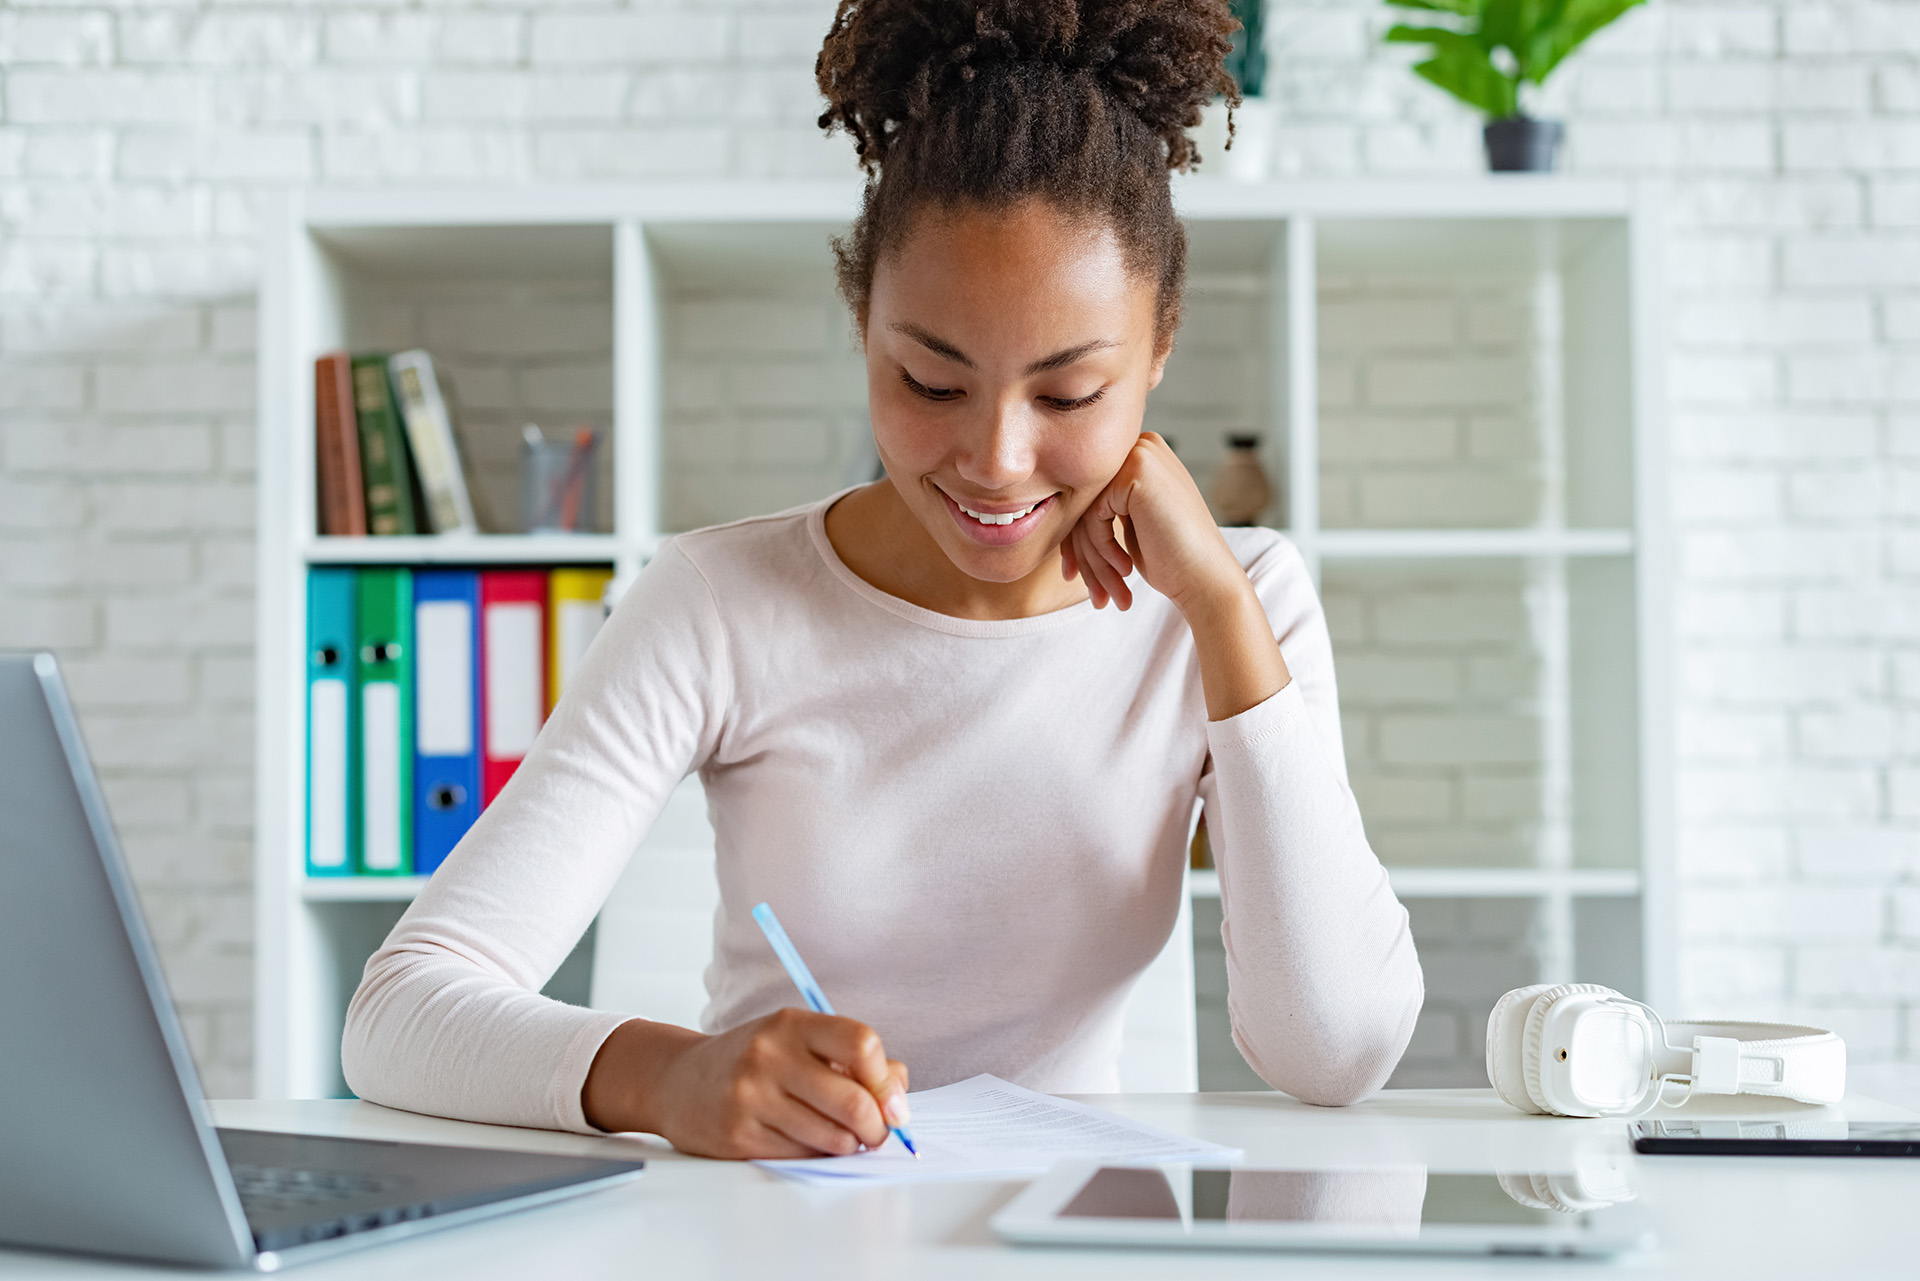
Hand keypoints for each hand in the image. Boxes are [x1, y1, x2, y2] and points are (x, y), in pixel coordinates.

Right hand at [581, 1009, 910, 1158]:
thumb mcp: (798, 1041)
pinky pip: (801, 1156)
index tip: (893, 1102)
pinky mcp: (738, 1136)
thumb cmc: (754, 1061)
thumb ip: (851, 1059)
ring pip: (832, 1138)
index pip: (861, 1044)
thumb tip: (899, 1092)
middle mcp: (769, 1055)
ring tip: (842, 1137)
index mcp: (792, 1024)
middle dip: (877, 1127)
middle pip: (853, 1101)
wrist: (678, 1081)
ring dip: (849, 1145)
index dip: (886, 1080)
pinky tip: (807, 1142)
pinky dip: (817, 1156)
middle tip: (877, 1132)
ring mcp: (751, 1097)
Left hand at [1061, 432, 1291, 720]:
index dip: (1076, 540)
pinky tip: (1125, 568)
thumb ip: (1099, 508)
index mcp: (1141, 455)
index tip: (1074, 575)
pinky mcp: (1136, 472)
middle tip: (1094, 594)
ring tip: (1107, 593)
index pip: (1089, 496)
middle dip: (1084, 555)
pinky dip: (1102, 549)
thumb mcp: (1129, 525)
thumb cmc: (1172, 559)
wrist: (1207, 579)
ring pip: (1084, 512)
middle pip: (1083, 502)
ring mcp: (1140, 455)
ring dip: (1093, 560)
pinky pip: (1092, 516)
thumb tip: (1050, 511)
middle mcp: (1141, 445)